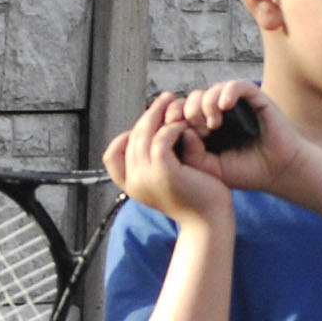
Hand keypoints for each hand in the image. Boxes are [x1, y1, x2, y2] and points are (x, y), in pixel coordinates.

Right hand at [105, 88, 260, 230]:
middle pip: (130, 138)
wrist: (210, 222)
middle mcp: (134, 183)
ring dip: (160, 114)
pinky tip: (185, 127)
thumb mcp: (168, 180)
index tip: (146, 127)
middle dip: (148, 115)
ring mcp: (146, 178)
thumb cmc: (195, 200)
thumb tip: (153, 136)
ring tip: (174, 102)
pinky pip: (161, 138)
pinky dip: (172, 128)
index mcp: (131, 186)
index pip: (111, 156)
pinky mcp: (163, 172)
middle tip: (165, 98)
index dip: (125, 137)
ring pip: (144, 134)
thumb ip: (155, 163)